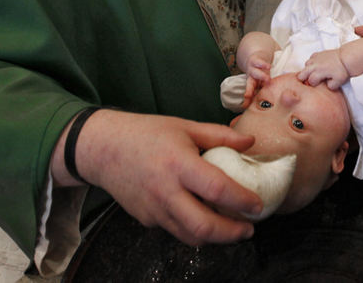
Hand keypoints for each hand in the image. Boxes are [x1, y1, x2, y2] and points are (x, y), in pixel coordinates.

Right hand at [67, 110, 261, 244]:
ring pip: (190, 235)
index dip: (241, 200)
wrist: (103, 149)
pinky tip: (206, 219)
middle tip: (250, 228)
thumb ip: (220, 136)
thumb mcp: (186, 127)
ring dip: (215, 237)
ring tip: (234, 229)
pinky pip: (175, 229)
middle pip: (203, 226)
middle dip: (231, 233)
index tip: (259, 205)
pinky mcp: (146, 219)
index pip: (216, 189)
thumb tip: (251, 142)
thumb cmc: (147, 133)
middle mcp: (166, 192)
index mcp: (179, 164)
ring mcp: (154, 209)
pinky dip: (194, 230)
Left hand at [242, 57, 270, 107]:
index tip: (245, 106)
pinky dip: (264, 65)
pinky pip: (260, 62)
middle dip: (249, 90)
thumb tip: (265, 105)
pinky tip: (268, 67)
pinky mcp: (256, 60)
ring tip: (267, 80)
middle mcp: (252, 77)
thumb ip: (262, 91)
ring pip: (256, 73)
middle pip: (250, 84)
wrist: (257, 57)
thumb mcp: (260, 82)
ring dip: (261, 76)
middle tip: (248, 96)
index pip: (250, 93)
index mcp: (252, 84)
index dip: (248, 100)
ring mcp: (253, 68)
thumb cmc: (260, 72)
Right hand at [299, 49, 349, 88]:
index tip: (318, 84)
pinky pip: (311, 58)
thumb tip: (326, 85)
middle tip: (310, 80)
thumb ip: (330, 87)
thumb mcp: (338, 82)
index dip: (313, 84)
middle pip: (302, 74)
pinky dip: (312, 62)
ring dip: (308, 70)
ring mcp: (316, 58)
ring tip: (314, 73)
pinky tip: (317, 65)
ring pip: (306, 65)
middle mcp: (315, 65)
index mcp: (318, 72)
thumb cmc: (342, 69)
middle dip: (304, 78)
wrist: (346, 58)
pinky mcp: (318, 54)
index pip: (310, 81)